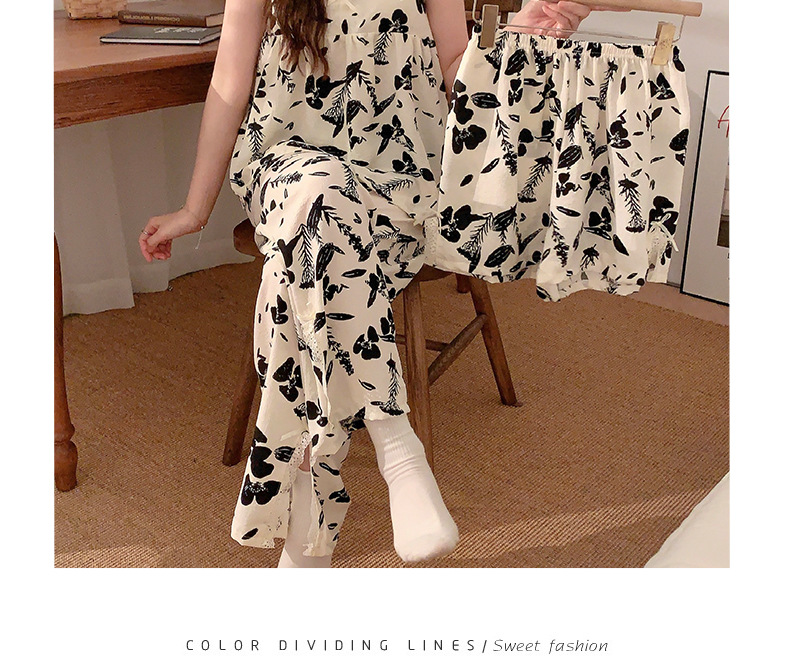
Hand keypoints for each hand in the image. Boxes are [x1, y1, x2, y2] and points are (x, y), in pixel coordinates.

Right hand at [139, 206, 205, 262]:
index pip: (143, 240)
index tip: (149, 258)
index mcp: (152, 225)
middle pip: (151, 244)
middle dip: (155, 252)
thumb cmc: (179, 222)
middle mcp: (157, 227)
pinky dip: (166, 249)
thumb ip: (153, 242)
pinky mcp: (172, 233)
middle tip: (161, 257)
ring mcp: (165, 231)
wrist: (193, 219)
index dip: (145, 250)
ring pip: (159, 244)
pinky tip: (168, 253)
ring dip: (161, 252)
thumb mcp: (162, 234)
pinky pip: (166, 244)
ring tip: (166, 256)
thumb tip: (148, 249)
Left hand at [507, 1, 630, 37]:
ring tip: (551, 6)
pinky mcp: (560, 36)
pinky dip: (558, 15)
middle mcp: (572, 18)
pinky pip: (567, 24)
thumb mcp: (547, 0)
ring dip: (564, 9)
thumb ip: (563, 0)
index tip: (625, 7)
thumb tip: (566, 0)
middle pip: (586, 9)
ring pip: (577, 16)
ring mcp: (567, 27)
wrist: (517, 29)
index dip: (610, 6)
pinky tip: (550, 11)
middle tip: (561, 2)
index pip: (596, 6)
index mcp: (571, 8)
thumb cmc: (529, 15)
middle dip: (574, 4)